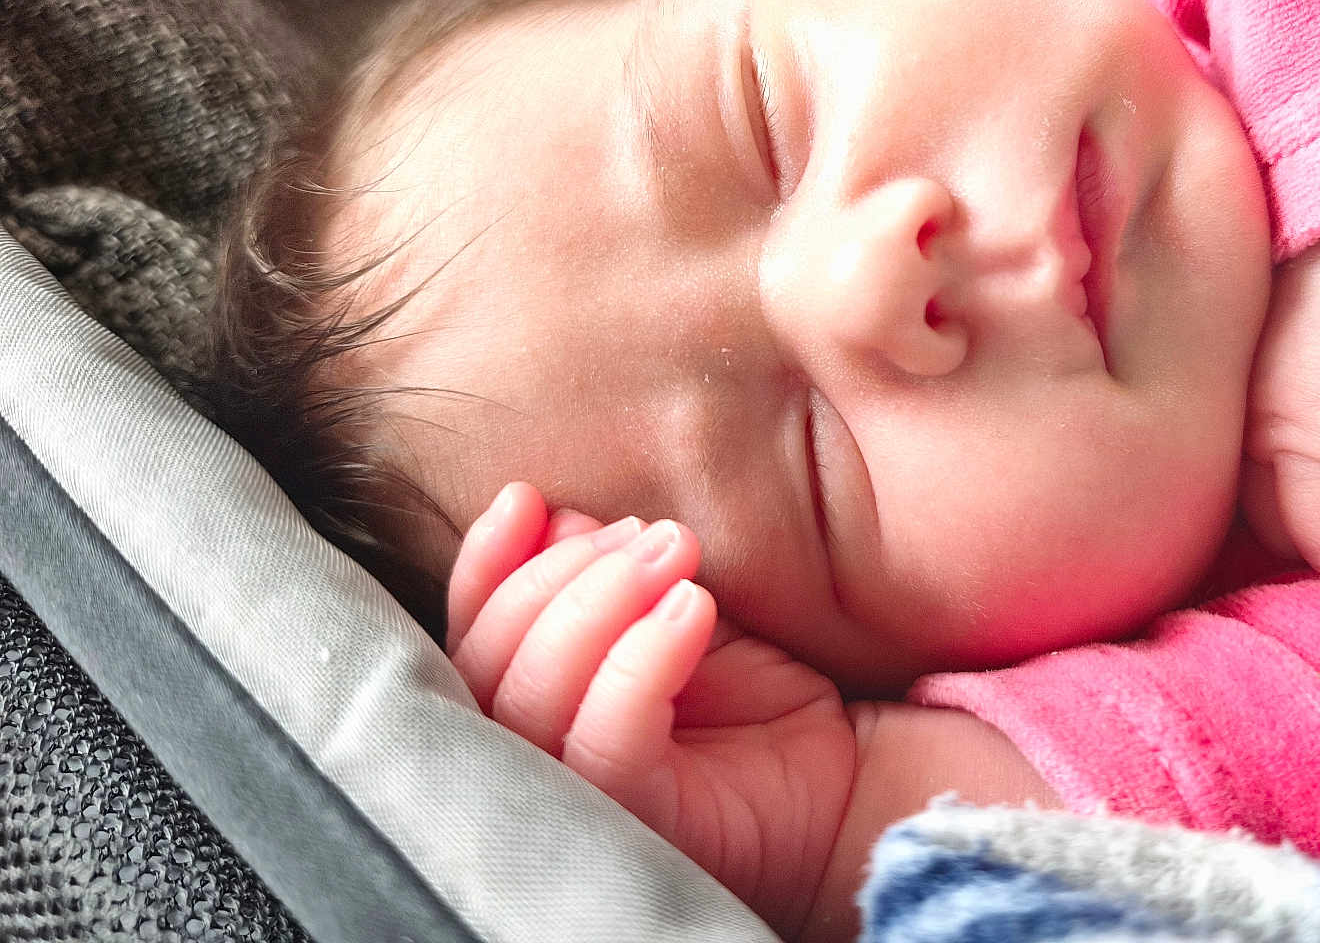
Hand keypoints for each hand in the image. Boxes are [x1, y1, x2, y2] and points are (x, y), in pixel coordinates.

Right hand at [446, 483, 855, 938]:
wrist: (842, 765)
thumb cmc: (751, 694)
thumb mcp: (668, 608)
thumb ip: (605, 573)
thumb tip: (552, 520)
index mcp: (533, 707)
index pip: (473, 638)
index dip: (484, 566)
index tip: (523, 498)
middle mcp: (537, 765)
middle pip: (489, 666)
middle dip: (558, 575)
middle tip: (649, 532)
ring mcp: (581, 803)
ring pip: (531, 702)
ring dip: (596, 605)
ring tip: (673, 550)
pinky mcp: (639, 824)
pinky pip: (609, 739)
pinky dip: (641, 660)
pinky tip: (690, 606)